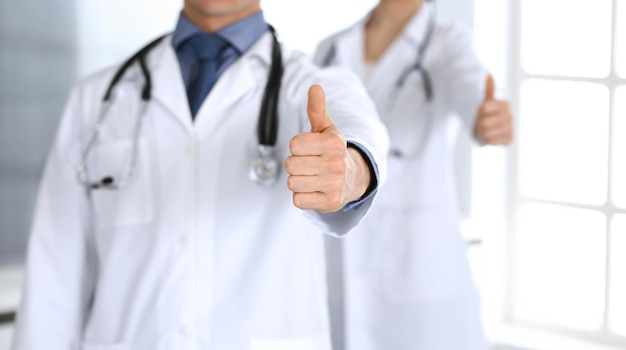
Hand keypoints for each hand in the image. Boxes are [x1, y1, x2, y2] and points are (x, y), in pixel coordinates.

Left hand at [285, 84, 370, 212]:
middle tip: (310, 165)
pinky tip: (314, 190)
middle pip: (290, 165)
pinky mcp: (330, 203)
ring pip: (292, 182)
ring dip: (298, 181)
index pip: (294, 144)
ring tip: (312, 177)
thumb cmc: (332, 151)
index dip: (297, 147)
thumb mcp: (326, 129)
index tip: (309, 149)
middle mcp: (336, 164)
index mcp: (334, 143)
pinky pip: (298, 200)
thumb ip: (317, 109)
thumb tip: (314, 87)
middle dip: (296, 164)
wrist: (353, 179)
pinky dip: (302, 196)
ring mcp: (334, 185)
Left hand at [473, 74, 513, 144]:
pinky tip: (490, 136)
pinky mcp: (509, 139)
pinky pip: (492, 141)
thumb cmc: (486, 113)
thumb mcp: (485, 101)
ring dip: (482, 133)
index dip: (478, 111)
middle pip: (484, 122)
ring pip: (487, 133)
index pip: (483, 108)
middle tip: (482, 122)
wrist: (490, 128)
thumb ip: (487, 90)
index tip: (482, 111)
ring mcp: (510, 127)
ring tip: (486, 129)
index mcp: (504, 103)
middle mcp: (509, 115)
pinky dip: (487, 140)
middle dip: (479, 123)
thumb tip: (488, 76)